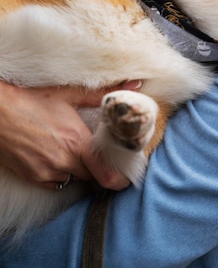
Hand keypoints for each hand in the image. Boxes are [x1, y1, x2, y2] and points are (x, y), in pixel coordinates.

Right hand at [0, 79, 141, 190]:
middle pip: (93, 177)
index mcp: (76, 141)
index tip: (125, 175)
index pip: (107, 174)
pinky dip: (62, 173)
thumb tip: (134, 85)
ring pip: (75, 179)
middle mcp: (63, 161)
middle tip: (100, 156)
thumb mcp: (70, 94)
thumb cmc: (33, 99)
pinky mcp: (33, 177)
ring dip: (80, 170)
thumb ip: (105, 94)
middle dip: (99, 168)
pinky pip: (56, 182)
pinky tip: (58, 157)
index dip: (119, 178)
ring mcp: (47, 172)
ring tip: (77, 153)